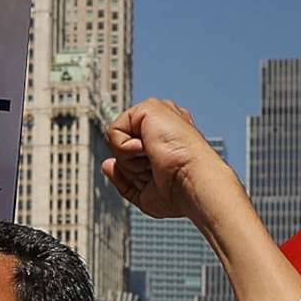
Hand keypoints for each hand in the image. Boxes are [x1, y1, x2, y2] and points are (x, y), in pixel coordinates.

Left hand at [102, 98, 240, 223]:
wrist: (194, 184)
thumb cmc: (179, 193)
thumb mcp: (145, 194)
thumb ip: (124, 180)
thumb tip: (106, 164)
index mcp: (166, 139)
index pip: (132, 153)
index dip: (136, 172)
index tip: (160, 177)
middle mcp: (162, 123)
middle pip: (122, 147)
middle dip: (131, 167)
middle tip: (157, 169)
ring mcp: (157, 113)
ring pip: (116, 140)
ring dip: (130, 161)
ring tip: (155, 160)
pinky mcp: (148, 107)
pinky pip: (114, 132)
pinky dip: (126, 150)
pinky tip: (149, 150)